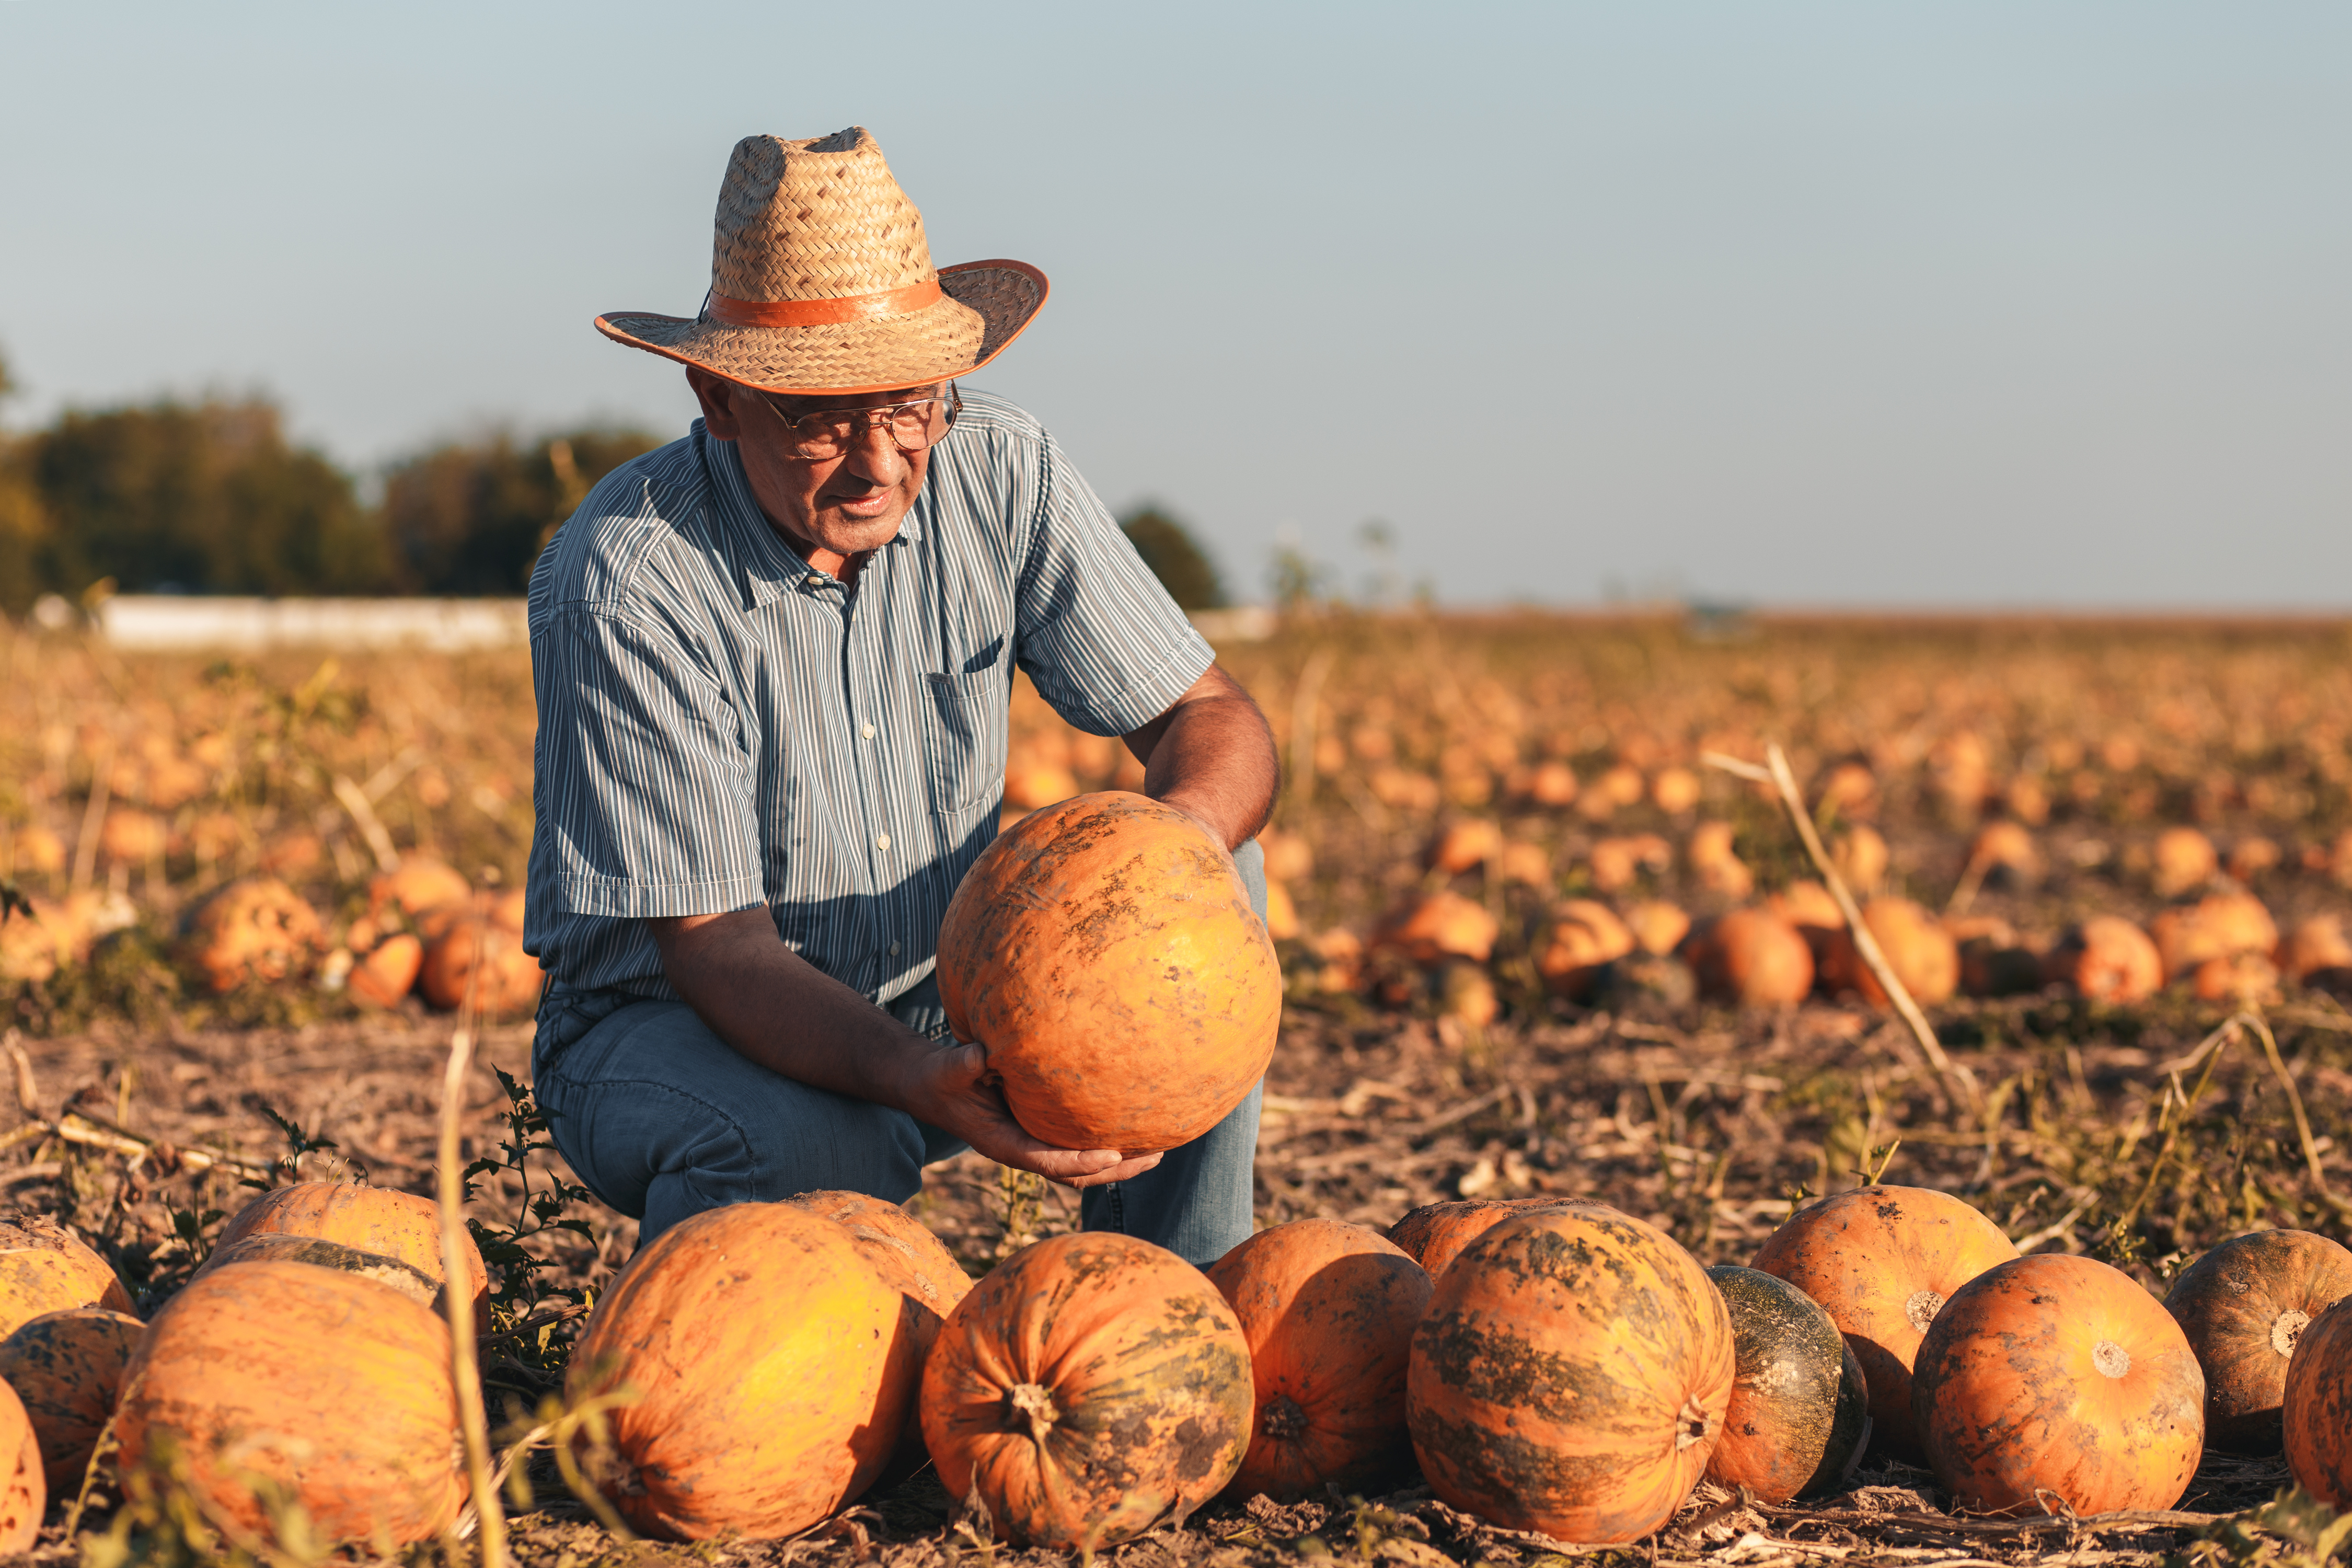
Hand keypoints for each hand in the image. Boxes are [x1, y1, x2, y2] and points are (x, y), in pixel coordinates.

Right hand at [904, 1039, 1163, 1188]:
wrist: (933, 1086)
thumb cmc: (942, 1077)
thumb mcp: (948, 1069)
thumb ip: (963, 1063)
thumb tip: (982, 1053)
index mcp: (1002, 1143)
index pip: (1047, 1162)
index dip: (1080, 1162)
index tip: (1113, 1155)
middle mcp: (1023, 1150)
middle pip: (1075, 1174)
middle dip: (1115, 1170)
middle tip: (1155, 1157)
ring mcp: (1033, 1145)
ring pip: (1081, 1167)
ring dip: (1118, 1164)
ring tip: (1158, 1152)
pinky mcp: (1039, 1133)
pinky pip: (1076, 1147)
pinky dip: (1104, 1144)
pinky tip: (1131, 1130)